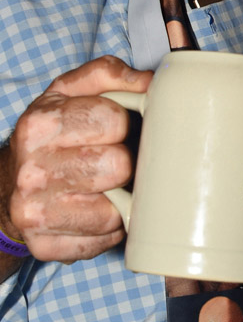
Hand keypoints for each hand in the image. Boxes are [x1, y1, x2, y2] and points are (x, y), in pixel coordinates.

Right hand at [1, 56, 152, 262]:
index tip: (111, 128)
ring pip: (115, 210)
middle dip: (121, 161)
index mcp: (39, 126)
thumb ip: (107, 74)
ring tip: (102, 186)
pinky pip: (104, 240)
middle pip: (117, 166)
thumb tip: (149, 82)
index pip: (112, 120)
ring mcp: (36, 214)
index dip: (121, 122)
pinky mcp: (46, 247)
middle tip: (108, 160)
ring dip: (118, 198)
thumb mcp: (68, 92)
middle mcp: (32, 171)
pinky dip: (107, 228)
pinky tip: (93, 210)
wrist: (10, 184)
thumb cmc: (52, 135)